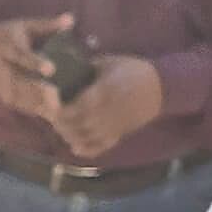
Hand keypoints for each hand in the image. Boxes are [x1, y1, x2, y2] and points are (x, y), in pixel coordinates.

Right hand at [0, 14, 75, 121]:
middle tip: (56, 95)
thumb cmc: (9, 37)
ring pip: (14, 94)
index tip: (52, 70)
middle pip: (15, 80)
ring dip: (33, 102)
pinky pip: (14, 103)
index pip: (20, 56)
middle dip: (35, 89)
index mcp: (6, 46)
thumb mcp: (25, 26)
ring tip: (55, 106)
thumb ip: (48, 25)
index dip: (35, 63)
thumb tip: (71, 19)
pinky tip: (46, 111)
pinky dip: (30, 108)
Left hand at [50, 55, 166, 162]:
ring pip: (86, 137)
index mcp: (104, 92)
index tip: (50, 105)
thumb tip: (64, 69)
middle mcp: (107, 111)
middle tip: (51, 117)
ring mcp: (114, 124)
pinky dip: (86, 149)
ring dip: (69, 136)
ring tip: (61, 129)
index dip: (60, 110)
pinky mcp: (121, 133)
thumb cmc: (133, 70)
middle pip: (77, 124)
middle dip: (61, 123)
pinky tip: (75, 145)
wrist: (162, 86)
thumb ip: (87, 68)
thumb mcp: (109, 63)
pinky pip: (101, 146)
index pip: (75, 107)